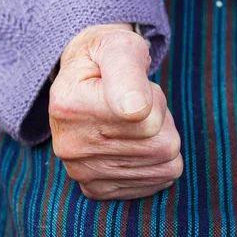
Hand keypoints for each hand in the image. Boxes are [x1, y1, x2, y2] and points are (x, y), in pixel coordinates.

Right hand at [49, 23, 182, 199]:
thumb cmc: (108, 59)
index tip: (137, 89)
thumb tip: (135, 109)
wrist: (83, 80)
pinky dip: (158, 163)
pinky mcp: (97, 189)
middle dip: (163, 120)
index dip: (154, 100)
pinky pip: (157, 182)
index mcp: (70, 105)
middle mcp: (70, 145)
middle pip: (163, 144)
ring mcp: (82, 171)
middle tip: (140, 105)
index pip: (146, 118)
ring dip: (163, 140)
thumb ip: (128, 70)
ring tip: (137, 123)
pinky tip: (137, 145)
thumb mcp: (119, 47)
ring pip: (165, 164)